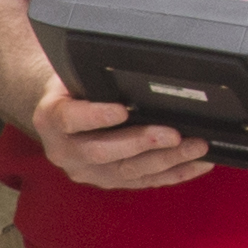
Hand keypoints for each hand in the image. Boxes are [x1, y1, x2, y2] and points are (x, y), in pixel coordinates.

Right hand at [28, 87, 211, 192]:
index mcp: (50, 119)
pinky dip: (174, 173)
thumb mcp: (73, 74)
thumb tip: (131, 66)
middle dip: (141, 143)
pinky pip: (145, 181)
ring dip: (166, 160)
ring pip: (128, 171)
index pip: (70, 119)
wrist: (63, 112)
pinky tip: (196, 163)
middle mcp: (65, 151)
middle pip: (102, 152)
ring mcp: (88, 171)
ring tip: (195, 146)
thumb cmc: (74, 88)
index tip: (122, 110)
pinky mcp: (110, 181)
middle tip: (172, 134)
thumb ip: (93, 77)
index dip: (96, 116)